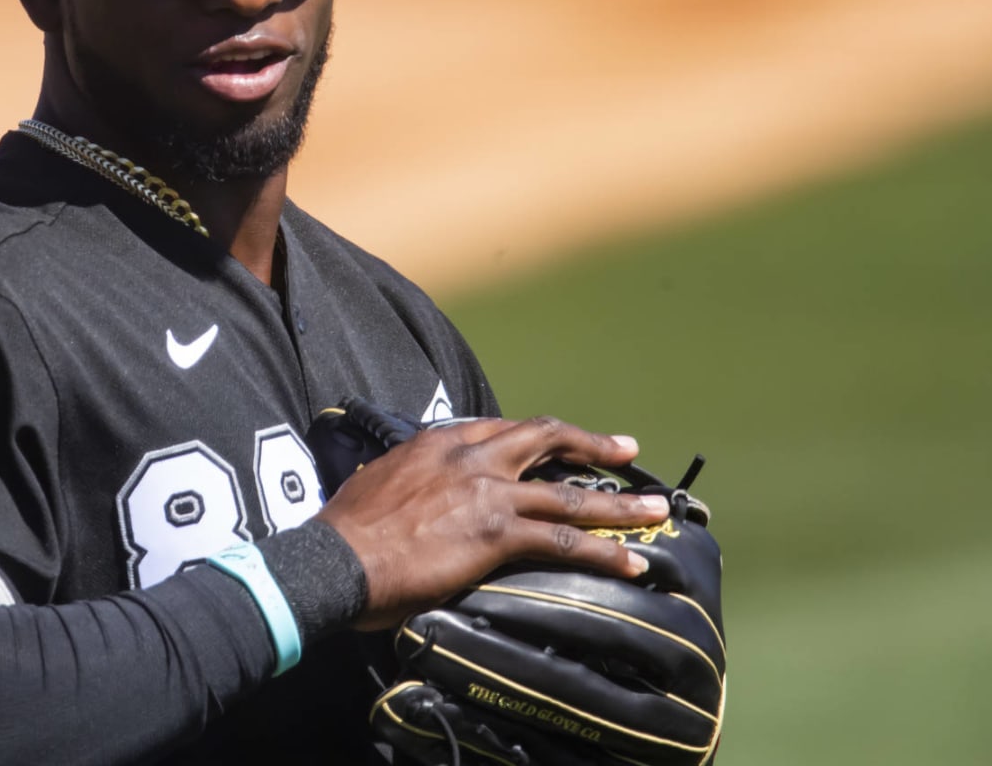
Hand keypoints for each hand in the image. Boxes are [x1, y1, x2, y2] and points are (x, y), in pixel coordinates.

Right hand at [313, 415, 669, 629]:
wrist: (337, 559)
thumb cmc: (348, 532)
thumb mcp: (379, 483)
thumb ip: (411, 480)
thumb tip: (418, 493)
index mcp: (439, 443)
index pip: (501, 430)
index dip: (538, 436)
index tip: (558, 441)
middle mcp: (470, 457)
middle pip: (544, 439)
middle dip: (590, 444)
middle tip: (625, 450)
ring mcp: (488, 493)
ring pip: (568, 494)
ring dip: (618, 504)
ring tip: (654, 510)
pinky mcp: (496, 533)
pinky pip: (564, 541)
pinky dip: (604, 552)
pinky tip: (632, 562)